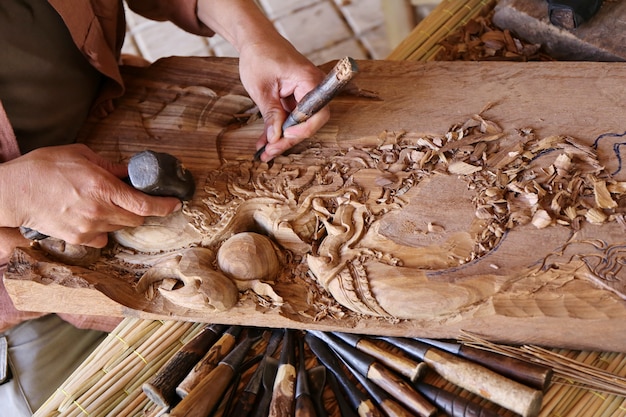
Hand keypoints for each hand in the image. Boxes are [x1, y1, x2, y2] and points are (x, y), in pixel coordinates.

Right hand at [0, 144, 181, 246]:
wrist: (13, 192)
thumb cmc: (43, 168)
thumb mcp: (80, 155)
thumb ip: (110, 166)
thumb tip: (130, 172)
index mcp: (103, 187)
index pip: (145, 204)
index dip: (166, 206)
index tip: (175, 203)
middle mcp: (100, 210)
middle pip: (137, 218)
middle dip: (141, 209)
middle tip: (133, 198)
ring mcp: (89, 227)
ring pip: (121, 227)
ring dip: (122, 217)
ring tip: (105, 203)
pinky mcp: (78, 238)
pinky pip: (103, 238)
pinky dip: (104, 229)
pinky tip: (93, 216)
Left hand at [238, 40, 329, 161]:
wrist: (255, 39)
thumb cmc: (259, 56)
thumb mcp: (261, 88)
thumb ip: (271, 114)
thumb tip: (275, 138)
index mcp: (309, 80)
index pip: (317, 112)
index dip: (303, 129)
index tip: (284, 137)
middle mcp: (313, 87)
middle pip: (309, 121)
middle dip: (289, 139)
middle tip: (269, 152)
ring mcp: (306, 93)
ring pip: (299, 122)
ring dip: (282, 137)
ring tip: (264, 151)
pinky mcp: (297, 96)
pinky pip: (291, 116)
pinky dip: (279, 127)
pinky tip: (266, 140)